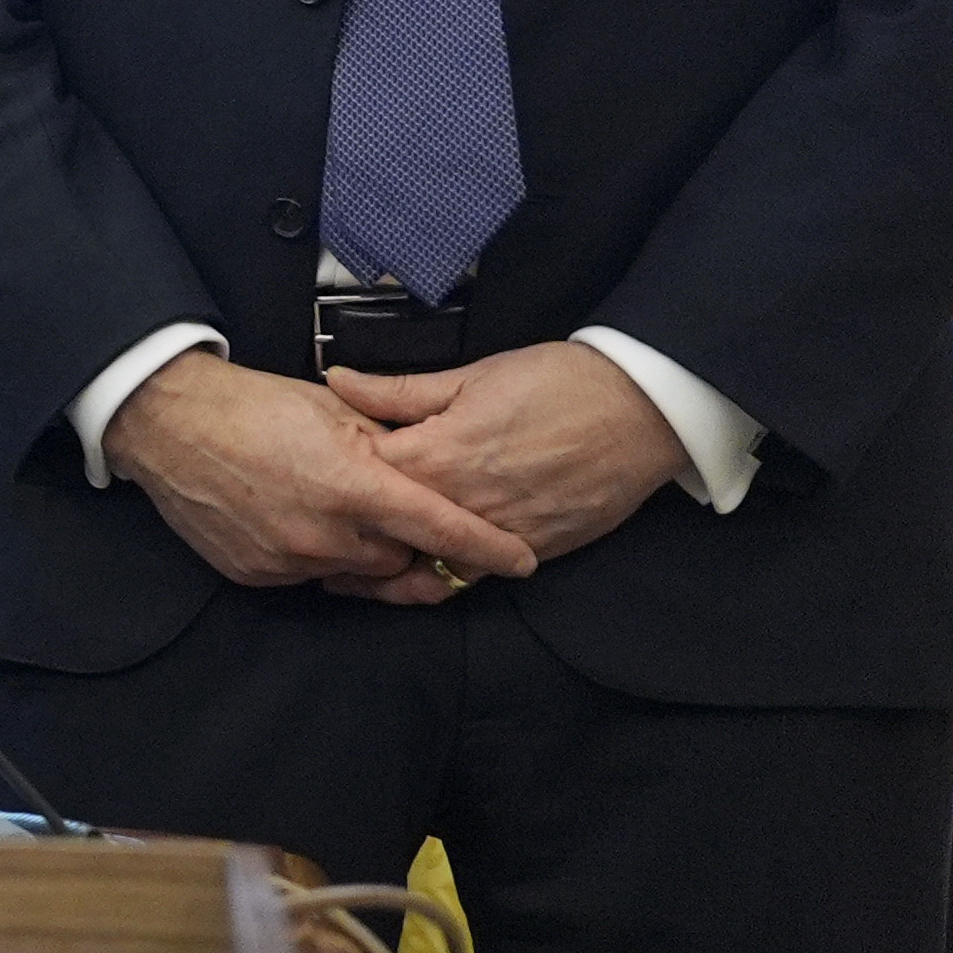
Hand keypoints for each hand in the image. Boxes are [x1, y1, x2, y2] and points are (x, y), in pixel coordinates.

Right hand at [106, 348, 538, 603]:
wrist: (168, 424)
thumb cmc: (252, 405)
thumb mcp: (335, 410)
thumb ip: (391, 445)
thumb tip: (433, 468)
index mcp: (355, 486)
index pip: (442, 528)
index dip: (489, 547)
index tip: (523, 559)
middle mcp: (326, 534)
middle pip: (401, 557)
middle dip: (408, 538)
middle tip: (390, 506)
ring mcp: (289, 560)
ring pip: (356, 571)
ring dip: (360, 547)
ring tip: (333, 505)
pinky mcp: (258, 575)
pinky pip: (310, 576)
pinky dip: (315, 553)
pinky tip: (294, 518)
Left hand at [328, 343, 685, 572]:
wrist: (642, 410)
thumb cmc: (557, 383)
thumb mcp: (472, 375)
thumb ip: (398, 391)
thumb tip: (337, 381)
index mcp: (435, 455)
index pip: (360, 482)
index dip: (332, 483)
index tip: (311, 483)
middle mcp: (461, 504)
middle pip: (385, 534)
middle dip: (351, 537)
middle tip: (318, 536)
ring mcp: (497, 533)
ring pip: (425, 567)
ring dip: (391, 567)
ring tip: (355, 567)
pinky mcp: (533, 550)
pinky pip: (474, 577)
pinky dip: (444, 575)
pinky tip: (422, 566)